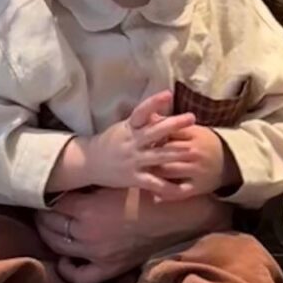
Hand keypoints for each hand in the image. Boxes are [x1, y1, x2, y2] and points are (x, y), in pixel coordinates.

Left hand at [37, 186, 235, 282]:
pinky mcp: (109, 267)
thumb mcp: (115, 181)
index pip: (52, 204)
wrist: (176, 215)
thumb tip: (68, 185)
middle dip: (42, 216)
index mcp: (87, 209)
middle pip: (50, 225)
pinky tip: (65, 260)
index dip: (46, 197)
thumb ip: (89, 185)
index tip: (44, 192)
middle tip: (41, 207)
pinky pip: (80, 277)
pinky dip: (68, 271)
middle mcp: (86, 234)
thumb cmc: (148, 192)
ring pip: (59, 248)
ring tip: (48, 227)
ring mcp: (96, 254)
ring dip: (49, 236)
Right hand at [76, 92, 200, 195]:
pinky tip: (182, 188)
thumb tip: (160, 109)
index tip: (168, 94)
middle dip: (174, 125)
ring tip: (193, 150)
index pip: (141, 111)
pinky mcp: (134, 178)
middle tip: (192, 118)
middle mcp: (132, 142)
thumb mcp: (124, 127)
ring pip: (158, 156)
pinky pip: (154, 183)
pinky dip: (168, 187)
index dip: (154, 102)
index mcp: (129, 127)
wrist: (89, 163)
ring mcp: (133, 161)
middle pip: (155, 132)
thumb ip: (142, 121)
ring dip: (176, 153)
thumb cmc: (111, 142)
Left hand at [142, 122, 235, 201]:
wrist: (229, 160)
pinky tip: (153, 196)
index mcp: (193, 134)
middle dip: (149, 155)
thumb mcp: (192, 129)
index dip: (152, 136)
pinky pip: (179, 192)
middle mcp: (194, 152)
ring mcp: (196, 170)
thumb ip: (171, 124)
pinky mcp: (198, 187)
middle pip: (165, 152)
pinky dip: (165, 195)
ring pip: (169, 172)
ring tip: (141, 173)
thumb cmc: (205, 142)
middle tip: (135, 157)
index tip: (141, 138)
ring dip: (153, 173)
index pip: (167, 133)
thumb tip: (149, 115)